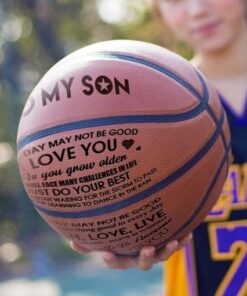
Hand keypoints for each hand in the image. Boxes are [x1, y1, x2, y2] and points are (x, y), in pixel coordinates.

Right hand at [70, 233, 191, 270]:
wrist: (141, 238)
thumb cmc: (119, 239)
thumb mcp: (105, 239)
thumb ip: (90, 241)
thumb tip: (70, 240)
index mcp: (124, 257)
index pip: (116, 262)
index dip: (111, 259)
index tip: (105, 252)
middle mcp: (139, 257)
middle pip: (142, 263)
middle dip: (145, 257)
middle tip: (146, 248)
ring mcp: (154, 252)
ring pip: (161, 256)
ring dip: (168, 250)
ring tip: (172, 242)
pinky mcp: (165, 245)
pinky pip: (175, 245)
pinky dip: (182, 242)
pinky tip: (188, 234)